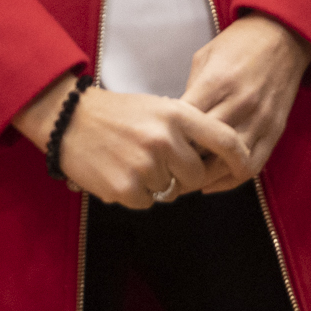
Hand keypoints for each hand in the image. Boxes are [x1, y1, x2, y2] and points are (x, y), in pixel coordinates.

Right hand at [14, 78, 245, 209]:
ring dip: (155, 184)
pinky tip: (119, 172)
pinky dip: (135, 194)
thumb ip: (188, 130)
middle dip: (184, 177)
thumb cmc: (117, 114)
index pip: (225, 140)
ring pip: (170, 191)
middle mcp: (165, 139)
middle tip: (161, 165)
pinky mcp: (126, 187)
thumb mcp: (158, 108)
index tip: (242, 168)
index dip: (239, 159)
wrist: (68, 119)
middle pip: (197, 175)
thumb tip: (213, 161)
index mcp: (177, 114)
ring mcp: (146, 165)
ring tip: (131, 161)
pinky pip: (146, 202)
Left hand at [177, 15, 310, 194]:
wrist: (283, 35)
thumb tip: (175, 122)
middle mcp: (240, 104)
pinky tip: (213, 182)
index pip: (186, 124)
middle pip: (206, 148)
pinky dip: (232, 179)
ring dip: (205, 176)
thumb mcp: (204, 57)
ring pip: (229, 163)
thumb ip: (191, 91)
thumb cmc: (238, 43)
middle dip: (183, 161)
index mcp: (217, 82)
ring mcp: (261, 120)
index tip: (157, 145)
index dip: (168, 138)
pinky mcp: (275, 130)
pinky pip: (254, 165)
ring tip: (185, 180)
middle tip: (164, 169)